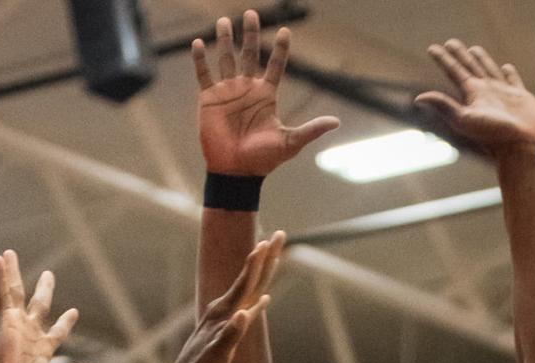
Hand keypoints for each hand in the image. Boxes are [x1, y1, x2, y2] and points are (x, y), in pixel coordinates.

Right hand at [0, 250, 91, 362]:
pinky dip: (0, 277)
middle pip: (38, 306)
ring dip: (13, 274)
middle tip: (49, 274)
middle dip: (44, 290)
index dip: (66, 323)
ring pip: (16, 294)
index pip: (56, 332)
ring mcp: (15, 327)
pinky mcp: (4, 322)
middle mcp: (28, 336)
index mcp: (41, 351)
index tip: (73, 312)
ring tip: (8, 254)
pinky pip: (2, 295)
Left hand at [166, 232, 282, 362]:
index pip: (245, 284)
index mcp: (223, 316)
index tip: (266, 242)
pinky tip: (262, 300)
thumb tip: (243, 315)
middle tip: (279, 235)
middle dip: (264, 257)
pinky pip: (243, 309)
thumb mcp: (216, 357)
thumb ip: (230, 335)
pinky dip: (254, 301)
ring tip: (269, 254)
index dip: (257, 264)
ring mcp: (221, 321)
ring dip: (258, 272)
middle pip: (248, 279)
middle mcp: (221, 313)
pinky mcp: (222, 331)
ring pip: (245, 290)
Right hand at [192, 10, 338, 176]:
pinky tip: (198, 44)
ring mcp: (227, 93)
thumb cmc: (262, 160)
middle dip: (250, 34)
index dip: (280, 49)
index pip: (275, 65)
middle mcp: (246, 89)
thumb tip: (336, 122)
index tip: (286, 31)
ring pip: (226, 59)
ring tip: (223, 21)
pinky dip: (200, 61)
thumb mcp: (290, 143)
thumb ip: (311, 129)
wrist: (235, 173)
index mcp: (266, 95)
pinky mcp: (209, 100)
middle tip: (251, 13)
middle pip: (249, 54)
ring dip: (224, 40)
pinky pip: (204, 76)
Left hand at [415, 41, 534, 156]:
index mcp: (472, 95)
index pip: (454, 72)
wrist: (518, 147)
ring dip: (482, 60)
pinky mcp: (520, 97)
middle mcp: (485, 93)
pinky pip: (513, 81)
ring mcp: (502, 94)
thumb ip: (443, 106)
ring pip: (489, 71)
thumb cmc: (491, 135)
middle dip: (460, 55)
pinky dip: (509, 74)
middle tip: (450, 42)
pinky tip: (506, 68)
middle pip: (470, 67)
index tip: (431, 48)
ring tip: (474, 50)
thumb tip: (417, 98)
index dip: (443, 60)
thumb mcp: (464, 119)